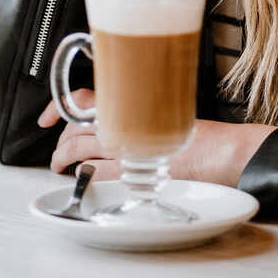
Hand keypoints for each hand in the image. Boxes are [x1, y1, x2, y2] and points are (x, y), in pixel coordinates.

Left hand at [38, 90, 277, 186]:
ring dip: (65, 159)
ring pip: (81, 148)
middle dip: (61, 140)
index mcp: (138, 102)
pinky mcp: (137, 171)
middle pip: (78, 125)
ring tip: (61, 166)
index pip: (84, 98)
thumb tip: (117, 120)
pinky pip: (99, 172)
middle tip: (57, 150)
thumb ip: (142, 114)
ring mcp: (132, 145)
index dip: (58, 106)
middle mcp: (131, 120)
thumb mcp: (172, 113)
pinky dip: (86, 175)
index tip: (46, 117)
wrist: (231, 153)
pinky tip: (84, 179)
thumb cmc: (209, 137)